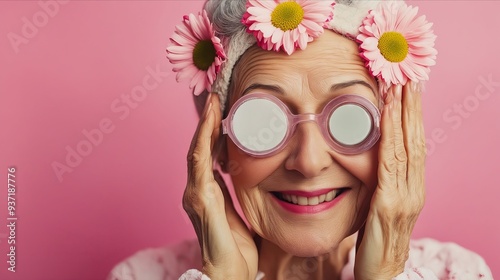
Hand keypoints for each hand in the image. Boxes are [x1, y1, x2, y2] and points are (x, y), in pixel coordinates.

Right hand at [183, 92, 258, 279]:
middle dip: (207, 120)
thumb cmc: (237, 248)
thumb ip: (240, 193)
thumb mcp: (242, 211)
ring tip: (213, 99)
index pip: (209, 152)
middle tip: (216, 94)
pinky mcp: (199, 199)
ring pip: (197, 148)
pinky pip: (200, 162)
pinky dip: (204, 138)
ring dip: (204, 123)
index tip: (222, 107)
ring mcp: (195, 193)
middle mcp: (197, 188)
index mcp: (208, 191)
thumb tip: (250, 175)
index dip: (213, 129)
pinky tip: (210, 120)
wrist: (229, 273)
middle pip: (200, 146)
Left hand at [354, 82, 425, 278]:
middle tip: (408, 74)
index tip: (408, 87)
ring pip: (406, 146)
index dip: (412, 115)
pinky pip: (390, 165)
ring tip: (399, 86)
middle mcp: (414, 188)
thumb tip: (373, 156)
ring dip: (402, 114)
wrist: (380, 274)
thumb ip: (380, 182)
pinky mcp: (390, 205)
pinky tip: (386, 118)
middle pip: (415, 139)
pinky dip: (390, 137)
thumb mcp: (378, 206)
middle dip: (411, 106)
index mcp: (411, 186)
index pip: (414, 143)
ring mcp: (405, 196)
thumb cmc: (376, 240)